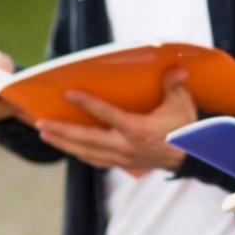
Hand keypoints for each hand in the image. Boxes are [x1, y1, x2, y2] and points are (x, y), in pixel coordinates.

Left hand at [35, 68, 196, 172]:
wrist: (194, 156)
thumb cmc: (187, 126)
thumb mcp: (182, 104)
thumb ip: (175, 86)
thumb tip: (177, 69)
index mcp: (138, 130)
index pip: (107, 115)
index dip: (88, 103)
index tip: (68, 93)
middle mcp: (126, 146)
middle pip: (87, 139)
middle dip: (62, 131)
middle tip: (40, 122)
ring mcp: (123, 158)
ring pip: (86, 152)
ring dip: (64, 143)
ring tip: (45, 133)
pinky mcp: (123, 164)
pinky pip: (95, 160)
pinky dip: (79, 153)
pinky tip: (68, 147)